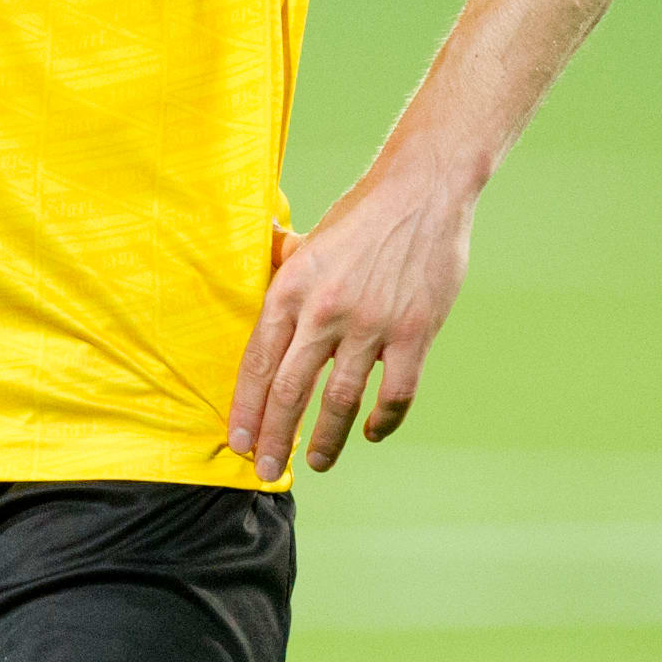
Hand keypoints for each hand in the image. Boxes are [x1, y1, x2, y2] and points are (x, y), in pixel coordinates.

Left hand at [229, 165, 478, 480]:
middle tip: (266, 471)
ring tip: (316, 461)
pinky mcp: (414, 332)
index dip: (247, 408)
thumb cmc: (363, 214)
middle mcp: (326, 310)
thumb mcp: (309, 235)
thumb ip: (281, 260)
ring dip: (326, 440)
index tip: (239, 442)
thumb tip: (255, 249)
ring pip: (341, 401)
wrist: (423, 191)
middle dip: (275, 438)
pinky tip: (372, 433)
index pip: (259, 362)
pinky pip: (395, 394)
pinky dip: (383, 421)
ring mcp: (372, 324)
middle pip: (291, 391)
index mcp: (292, 287)